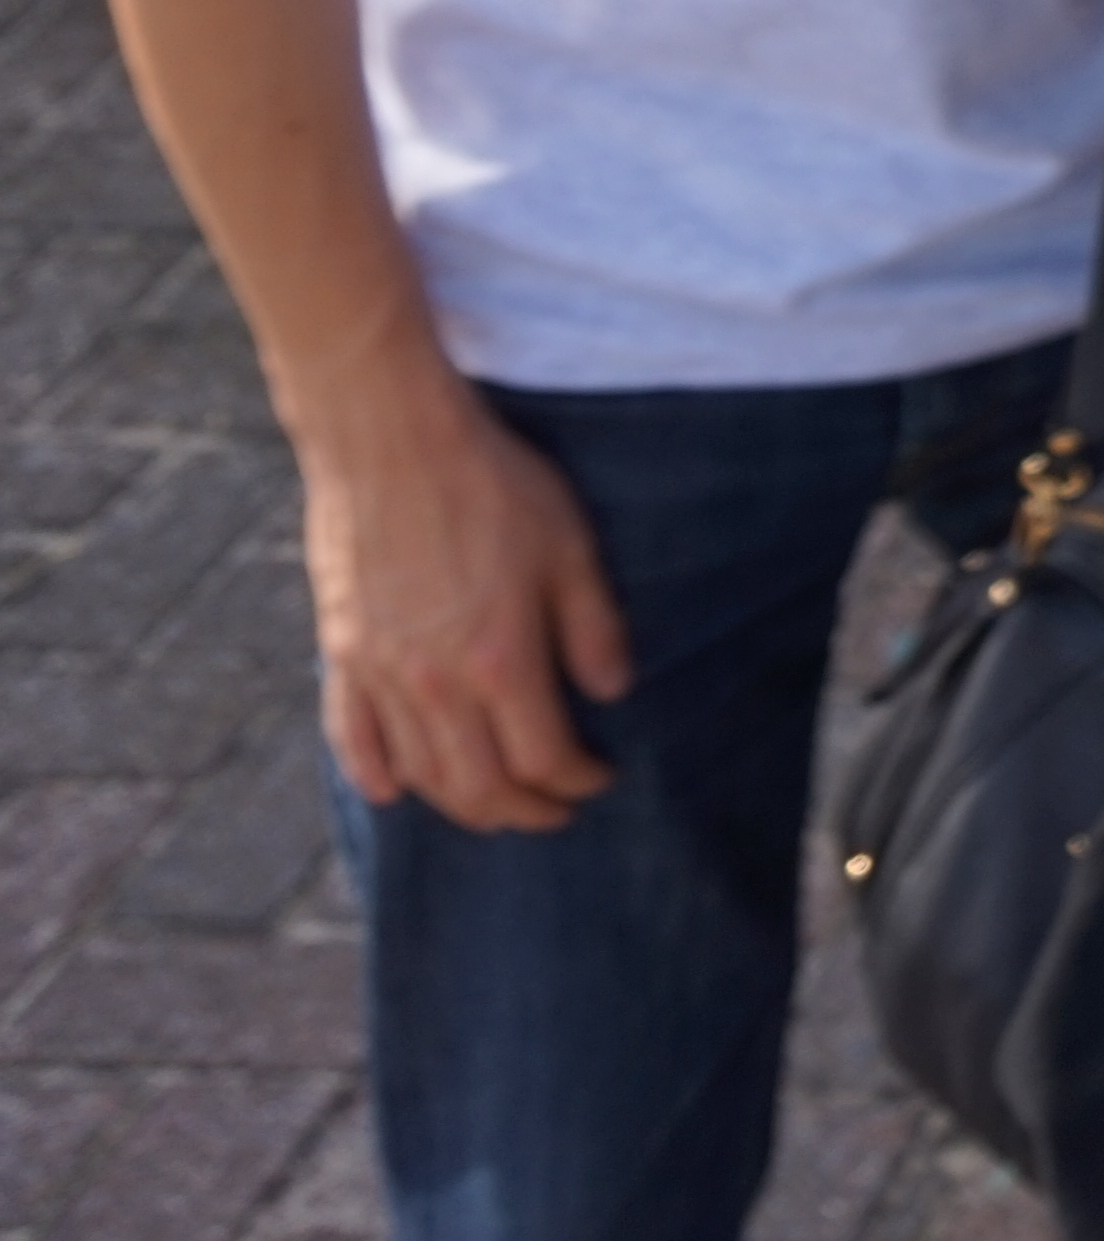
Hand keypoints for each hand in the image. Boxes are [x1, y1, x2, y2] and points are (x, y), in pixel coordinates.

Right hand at [294, 354, 629, 833]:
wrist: (391, 442)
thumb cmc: (492, 486)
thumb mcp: (570, 546)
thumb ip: (593, 627)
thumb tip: (613, 694)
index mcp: (500, 660)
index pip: (544, 758)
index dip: (578, 780)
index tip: (600, 777)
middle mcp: (434, 683)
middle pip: (480, 787)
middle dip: (525, 811)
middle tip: (557, 810)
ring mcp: (379, 674)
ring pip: (419, 775)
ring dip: (461, 805)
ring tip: (498, 806)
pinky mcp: (341, 655)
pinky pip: (350, 739)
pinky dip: (374, 776)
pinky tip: (395, 793)